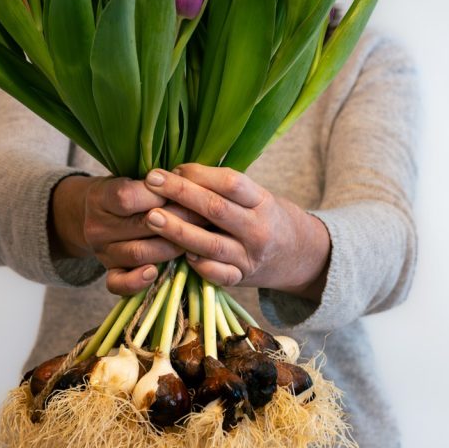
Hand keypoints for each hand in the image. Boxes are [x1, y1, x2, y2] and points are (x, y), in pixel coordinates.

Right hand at [49, 175, 188, 294]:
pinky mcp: (109, 271)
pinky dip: (136, 281)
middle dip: (179, 220)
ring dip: (171, 247)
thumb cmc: (126, 191)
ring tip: (196, 239)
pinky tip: (154, 273)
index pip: (127, 197)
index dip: (158, 194)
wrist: (92, 214)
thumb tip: (192, 184)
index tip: (182, 189)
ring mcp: (102, 252)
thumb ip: (155, 183)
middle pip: (140, 226)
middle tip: (205, 215)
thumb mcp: (132, 178)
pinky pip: (118, 283)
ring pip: (138, 254)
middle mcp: (97, 226)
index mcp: (100, 197)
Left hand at [142, 164, 331, 299]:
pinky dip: (198, 265)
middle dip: (181, 193)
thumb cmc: (264, 217)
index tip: (173, 168)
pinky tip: (178, 254)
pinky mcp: (241, 279)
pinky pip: (217, 275)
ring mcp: (250, 257)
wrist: (298, 254)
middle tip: (151, 182)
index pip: (230, 183)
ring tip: (152, 217)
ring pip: (211, 244)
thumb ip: (223, 188)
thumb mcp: (256, 196)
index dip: (199, 174)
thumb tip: (177, 173)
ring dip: (179, 230)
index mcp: (262, 201)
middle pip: (216, 209)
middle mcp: (258, 229)